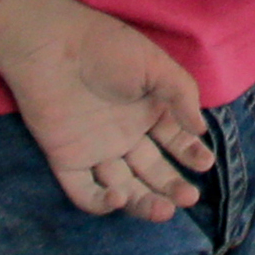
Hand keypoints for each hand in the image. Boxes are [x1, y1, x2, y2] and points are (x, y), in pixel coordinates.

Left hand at [0, 0, 217, 220]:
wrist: (51, 45)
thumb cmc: (107, 48)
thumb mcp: (155, 65)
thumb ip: (182, 95)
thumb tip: (201, 129)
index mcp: (148, 112)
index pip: (176, 143)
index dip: (191, 155)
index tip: (203, 162)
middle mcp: (125, 135)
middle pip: (152, 172)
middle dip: (172, 186)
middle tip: (188, 197)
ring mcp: (97, 150)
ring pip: (124, 188)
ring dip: (145, 203)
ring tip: (164, 209)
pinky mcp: (68, 159)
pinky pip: (84, 191)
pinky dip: (101, 203)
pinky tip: (118, 197)